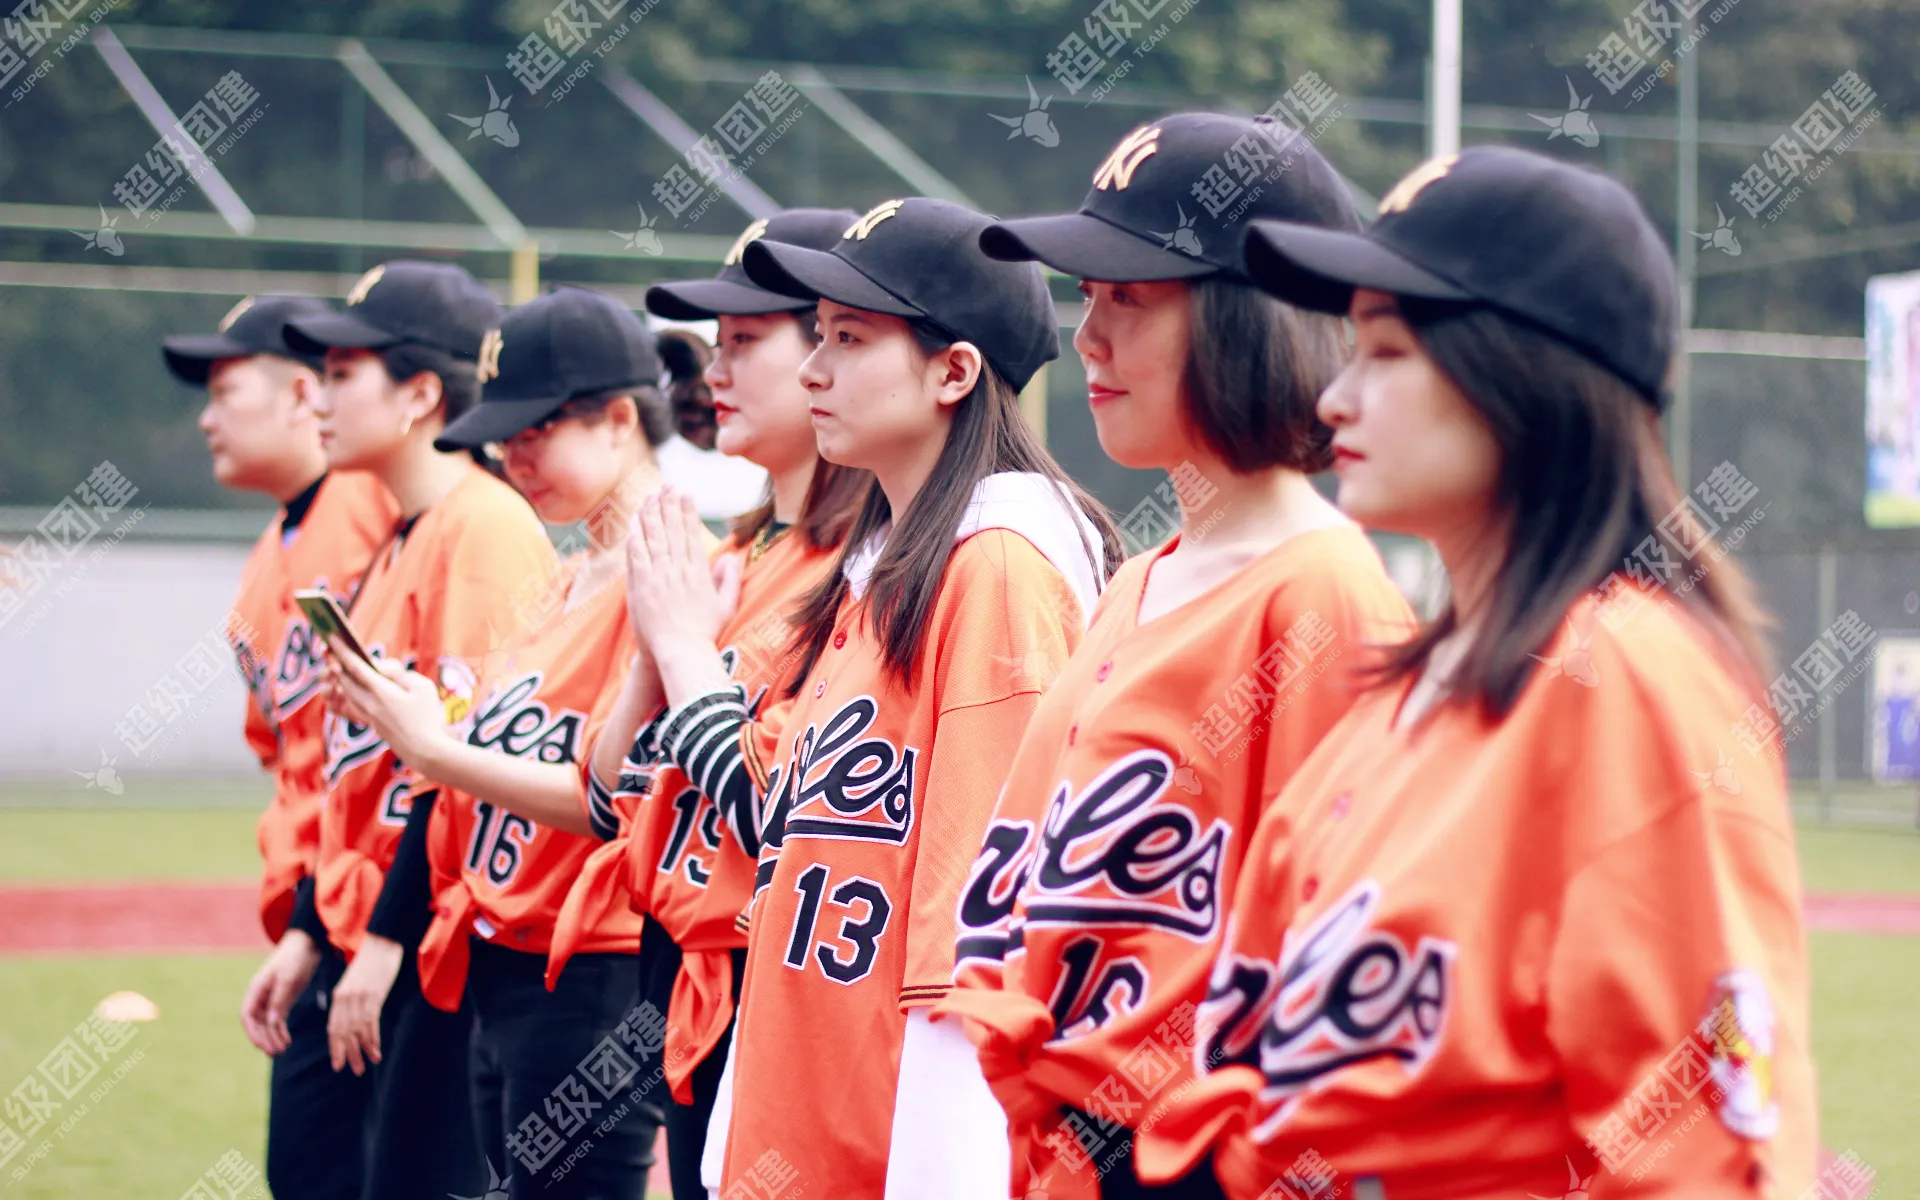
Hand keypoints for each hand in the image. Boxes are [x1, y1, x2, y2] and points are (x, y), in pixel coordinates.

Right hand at [239, 929, 319, 1055]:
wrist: (308, 944)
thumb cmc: (295, 957)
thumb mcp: (288, 978)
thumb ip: (279, 1000)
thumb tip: (270, 1023)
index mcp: (256, 989)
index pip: (247, 1015)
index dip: (251, 1032)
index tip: (260, 1046)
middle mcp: (261, 996)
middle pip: (257, 1023)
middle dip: (264, 1038)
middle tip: (274, 1052)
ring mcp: (272, 999)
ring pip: (267, 1024)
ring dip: (272, 1037)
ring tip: (281, 1050)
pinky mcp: (283, 1000)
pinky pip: (277, 1020)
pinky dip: (280, 1030)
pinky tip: (286, 1040)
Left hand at [326, 646, 453, 772]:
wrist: (425, 751)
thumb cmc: (427, 717)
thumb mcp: (422, 688)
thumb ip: (401, 675)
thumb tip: (384, 671)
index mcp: (381, 691)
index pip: (355, 667)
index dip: (342, 650)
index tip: (331, 637)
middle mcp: (369, 703)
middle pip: (344, 680)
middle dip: (335, 663)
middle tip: (328, 649)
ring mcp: (369, 716)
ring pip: (345, 694)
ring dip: (338, 679)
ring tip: (333, 668)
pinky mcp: (372, 724)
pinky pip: (351, 707)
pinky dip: (344, 696)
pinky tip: (340, 692)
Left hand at [327, 934, 403, 1074]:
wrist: (382, 941)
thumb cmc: (371, 961)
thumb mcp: (356, 981)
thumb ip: (350, 999)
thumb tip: (353, 1020)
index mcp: (339, 995)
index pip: (333, 1028)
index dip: (335, 1047)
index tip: (338, 1064)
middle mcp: (346, 999)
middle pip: (342, 1033)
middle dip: (347, 1054)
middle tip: (353, 1070)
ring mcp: (359, 997)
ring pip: (356, 1031)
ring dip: (361, 1051)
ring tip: (365, 1065)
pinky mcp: (374, 995)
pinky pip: (370, 1022)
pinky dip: (372, 1039)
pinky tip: (376, 1050)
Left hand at [624, 487, 742, 657]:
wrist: (681, 652)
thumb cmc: (705, 633)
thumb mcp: (726, 606)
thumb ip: (730, 579)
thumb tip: (731, 557)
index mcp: (699, 572)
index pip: (692, 533)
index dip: (688, 510)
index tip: (685, 493)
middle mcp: (679, 569)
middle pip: (672, 529)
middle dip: (669, 504)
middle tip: (666, 485)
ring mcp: (658, 576)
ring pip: (653, 537)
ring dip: (650, 514)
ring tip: (649, 496)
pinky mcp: (641, 585)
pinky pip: (636, 555)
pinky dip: (635, 536)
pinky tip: (633, 523)